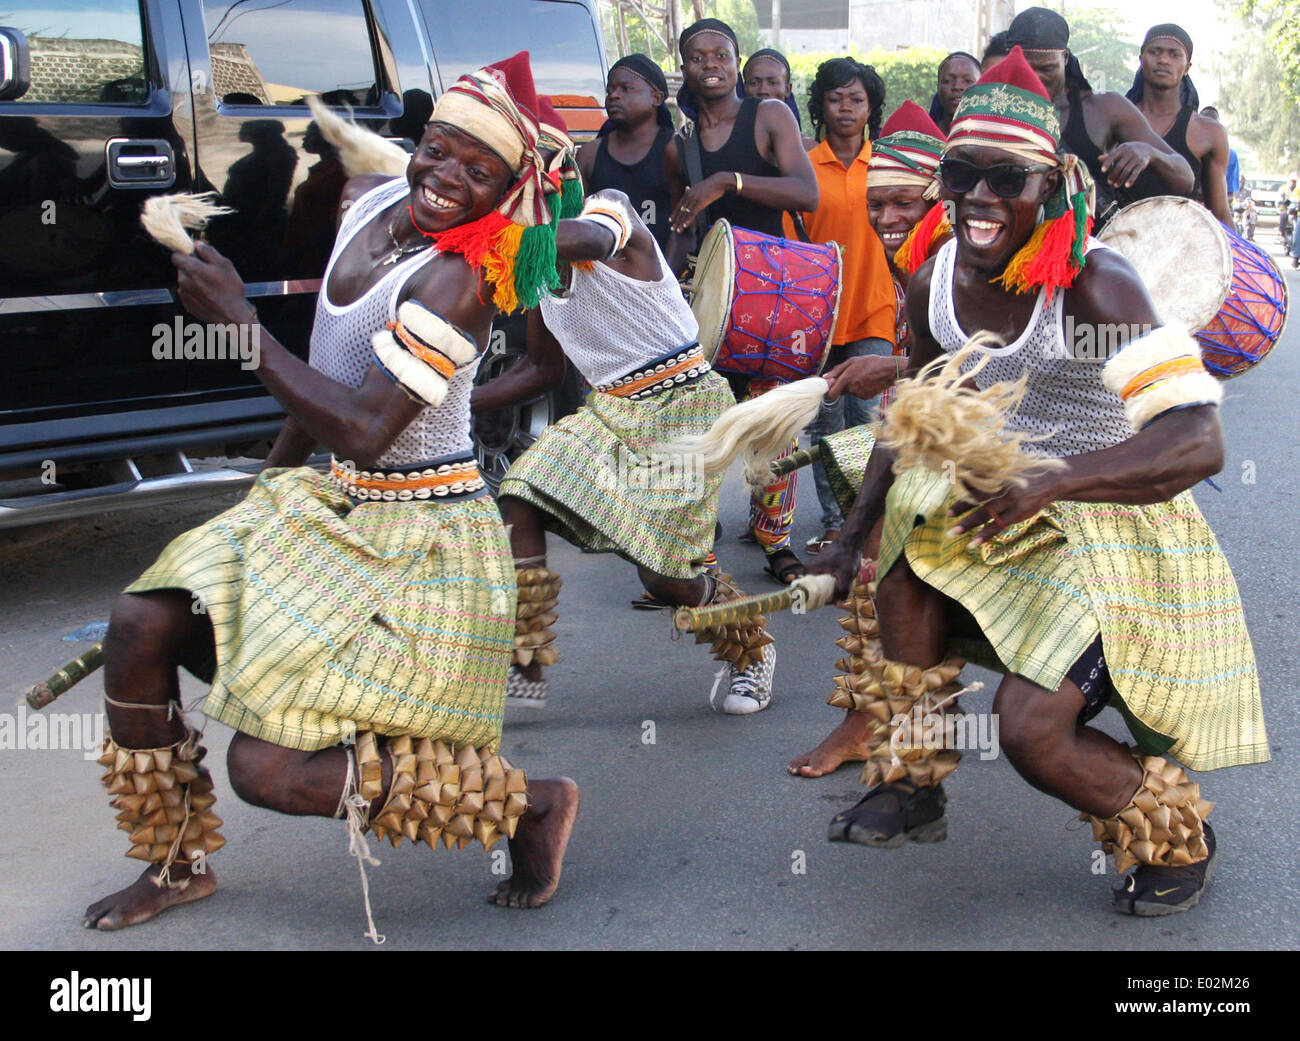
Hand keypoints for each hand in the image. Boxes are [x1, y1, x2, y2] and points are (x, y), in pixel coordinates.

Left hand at [172, 240, 254, 325]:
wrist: (231, 317)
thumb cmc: (230, 291)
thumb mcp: (226, 266)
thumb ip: (209, 252)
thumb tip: (197, 244)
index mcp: (192, 269)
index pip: (176, 256)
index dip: (185, 255)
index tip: (195, 258)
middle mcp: (184, 281)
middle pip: (181, 269)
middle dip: (192, 269)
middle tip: (209, 274)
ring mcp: (184, 293)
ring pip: (184, 281)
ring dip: (194, 281)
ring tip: (210, 287)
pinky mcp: (186, 304)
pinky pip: (187, 293)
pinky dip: (195, 292)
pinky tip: (208, 296)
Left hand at [669, 173, 729, 233]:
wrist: (718, 181)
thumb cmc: (712, 185)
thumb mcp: (700, 188)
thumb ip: (694, 192)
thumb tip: (692, 193)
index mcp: (689, 193)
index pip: (679, 205)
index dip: (674, 213)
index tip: (670, 220)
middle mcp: (689, 196)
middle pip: (681, 211)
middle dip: (676, 220)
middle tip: (672, 228)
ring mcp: (694, 200)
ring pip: (685, 213)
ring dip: (681, 223)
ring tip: (677, 230)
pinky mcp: (700, 203)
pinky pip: (692, 213)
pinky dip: (688, 220)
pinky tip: (685, 226)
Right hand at [807, 541, 860, 600]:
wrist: (850, 542)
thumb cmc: (846, 556)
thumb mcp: (845, 575)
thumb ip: (842, 591)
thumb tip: (838, 604)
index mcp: (809, 572)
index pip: (808, 593)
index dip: (819, 600)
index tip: (831, 601)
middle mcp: (809, 572)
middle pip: (817, 592)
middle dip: (830, 595)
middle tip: (841, 592)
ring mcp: (816, 571)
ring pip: (823, 588)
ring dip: (834, 590)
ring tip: (843, 583)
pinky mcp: (822, 571)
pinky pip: (826, 583)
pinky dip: (835, 585)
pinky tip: (843, 580)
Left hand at [824, 354, 899, 399]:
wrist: (889, 370)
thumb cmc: (871, 362)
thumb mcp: (852, 361)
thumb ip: (837, 370)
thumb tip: (825, 378)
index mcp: (847, 378)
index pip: (832, 393)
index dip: (830, 390)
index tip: (831, 386)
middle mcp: (852, 388)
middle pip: (840, 391)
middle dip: (842, 385)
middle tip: (850, 376)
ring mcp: (859, 394)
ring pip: (849, 392)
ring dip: (852, 386)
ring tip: (861, 376)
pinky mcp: (865, 397)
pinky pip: (857, 394)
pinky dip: (860, 389)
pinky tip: (867, 381)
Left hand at [946, 468, 1061, 547]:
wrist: (1053, 479)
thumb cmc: (1026, 474)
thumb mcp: (1009, 468)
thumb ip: (991, 471)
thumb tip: (967, 473)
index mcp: (998, 474)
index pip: (974, 480)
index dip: (961, 484)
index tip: (947, 487)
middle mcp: (1002, 486)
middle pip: (976, 497)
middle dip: (960, 506)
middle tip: (946, 514)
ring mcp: (1010, 500)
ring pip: (984, 513)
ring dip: (967, 523)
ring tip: (952, 533)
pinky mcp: (1018, 512)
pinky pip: (998, 525)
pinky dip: (984, 535)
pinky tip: (973, 543)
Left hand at [1098, 141, 1153, 187]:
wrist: (1146, 149)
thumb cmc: (1128, 152)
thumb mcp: (1120, 151)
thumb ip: (1110, 156)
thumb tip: (1099, 158)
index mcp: (1122, 149)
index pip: (1113, 156)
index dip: (1108, 163)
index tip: (1103, 170)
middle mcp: (1129, 152)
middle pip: (1119, 166)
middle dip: (1113, 175)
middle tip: (1109, 182)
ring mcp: (1136, 158)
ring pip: (1127, 170)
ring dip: (1120, 179)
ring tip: (1115, 185)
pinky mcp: (1142, 164)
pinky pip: (1136, 172)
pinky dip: (1131, 179)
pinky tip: (1127, 185)